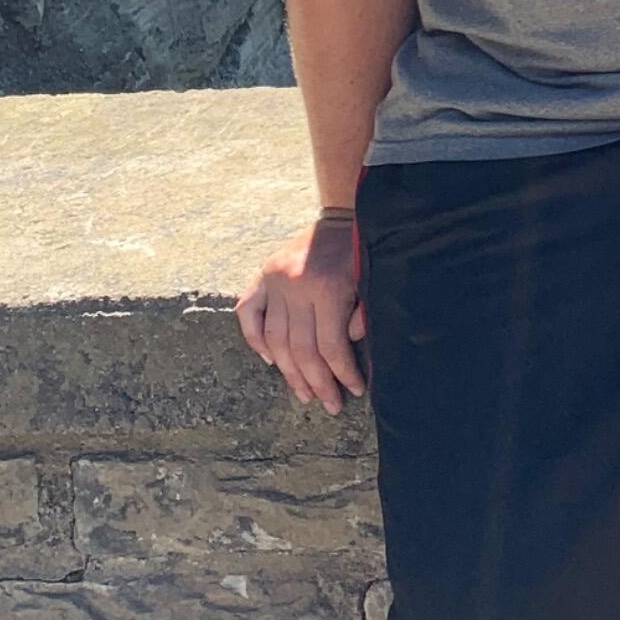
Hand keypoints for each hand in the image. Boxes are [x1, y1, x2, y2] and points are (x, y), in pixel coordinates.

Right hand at [236, 217, 367, 413]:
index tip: (355, 390)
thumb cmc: (362, 251)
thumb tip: (347, 346)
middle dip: (317, 383)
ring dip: (289, 372)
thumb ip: (363, 313)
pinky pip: (248, 313)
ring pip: (275, 340)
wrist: (342, 214)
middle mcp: (296, 286)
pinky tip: (270, 361)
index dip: (343, 373)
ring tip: (304, 394)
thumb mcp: (371, 280)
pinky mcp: (262, 275)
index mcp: (327, 288)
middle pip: (302, 350)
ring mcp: (274, 281)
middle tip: (329, 404)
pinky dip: (255, 339)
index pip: (331, 346)